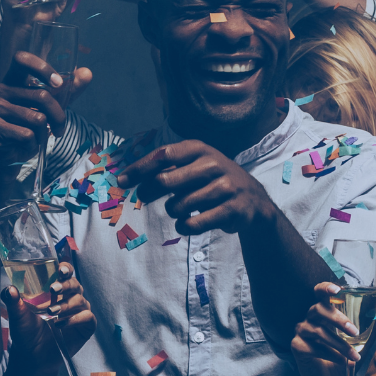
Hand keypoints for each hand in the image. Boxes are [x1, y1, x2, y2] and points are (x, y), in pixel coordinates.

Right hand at [0, 51, 88, 175]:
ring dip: (43, 134)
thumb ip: (66, 91)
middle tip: (59, 129)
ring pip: (37, 119)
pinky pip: (27, 135)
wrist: (5, 157)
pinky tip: (24, 145)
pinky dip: (33, 144)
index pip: (21, 59)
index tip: (58, 84)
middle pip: (42, 96)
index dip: (42, 68)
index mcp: (11, 80)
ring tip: (36, 138)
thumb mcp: (48, 108)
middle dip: (58, 116)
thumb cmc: (26, 128)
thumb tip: (88, 73)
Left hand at [0, 263, 93, 375]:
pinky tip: (61, 325)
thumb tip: (9, 289)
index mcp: (56, 291)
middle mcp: (70, 298)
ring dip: (66, 304)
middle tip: (54, 288)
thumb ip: (13, 302)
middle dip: (66, 284)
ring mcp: (79, 311)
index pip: (65, 273)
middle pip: (75, 284)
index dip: (65, 268)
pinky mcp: (86, 326)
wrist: (32, 356)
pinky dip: (75, 319)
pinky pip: (87, 316)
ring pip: (81, 300)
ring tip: (51, 313)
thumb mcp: (18, 315)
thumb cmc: (26, 332)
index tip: (60, 269)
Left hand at [115, 140, 285, 235]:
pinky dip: (184, 227)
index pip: (163, 155)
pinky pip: (193, 224)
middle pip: (165, 180)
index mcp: (200, 149)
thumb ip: (167, 170)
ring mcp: (225, 186)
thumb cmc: (213, 182)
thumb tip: (128, 179)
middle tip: (144, 197)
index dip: (139, 168)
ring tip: (181, 209)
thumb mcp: (194, 167)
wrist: (254, 201)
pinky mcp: (232, 209)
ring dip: (173, 212)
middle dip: (149, 192)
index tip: (121, 181)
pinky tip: (187, 224)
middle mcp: (213, 163)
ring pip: (178, 206)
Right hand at [291, 282, 375, 375]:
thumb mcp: (361, 339)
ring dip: (339, 344)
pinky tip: (342, 362)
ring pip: (319, 331)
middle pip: (319, 309)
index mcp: (324, 311)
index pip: (319, 292)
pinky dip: (330, 355)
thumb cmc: (344, 356)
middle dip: (338, 319)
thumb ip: (372, 322)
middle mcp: (310, 318)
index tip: (337, 290)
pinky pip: (313, 347)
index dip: (326, 288)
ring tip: (355, 356)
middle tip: (355, 332)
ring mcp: (301, 331)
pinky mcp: (297, 346)